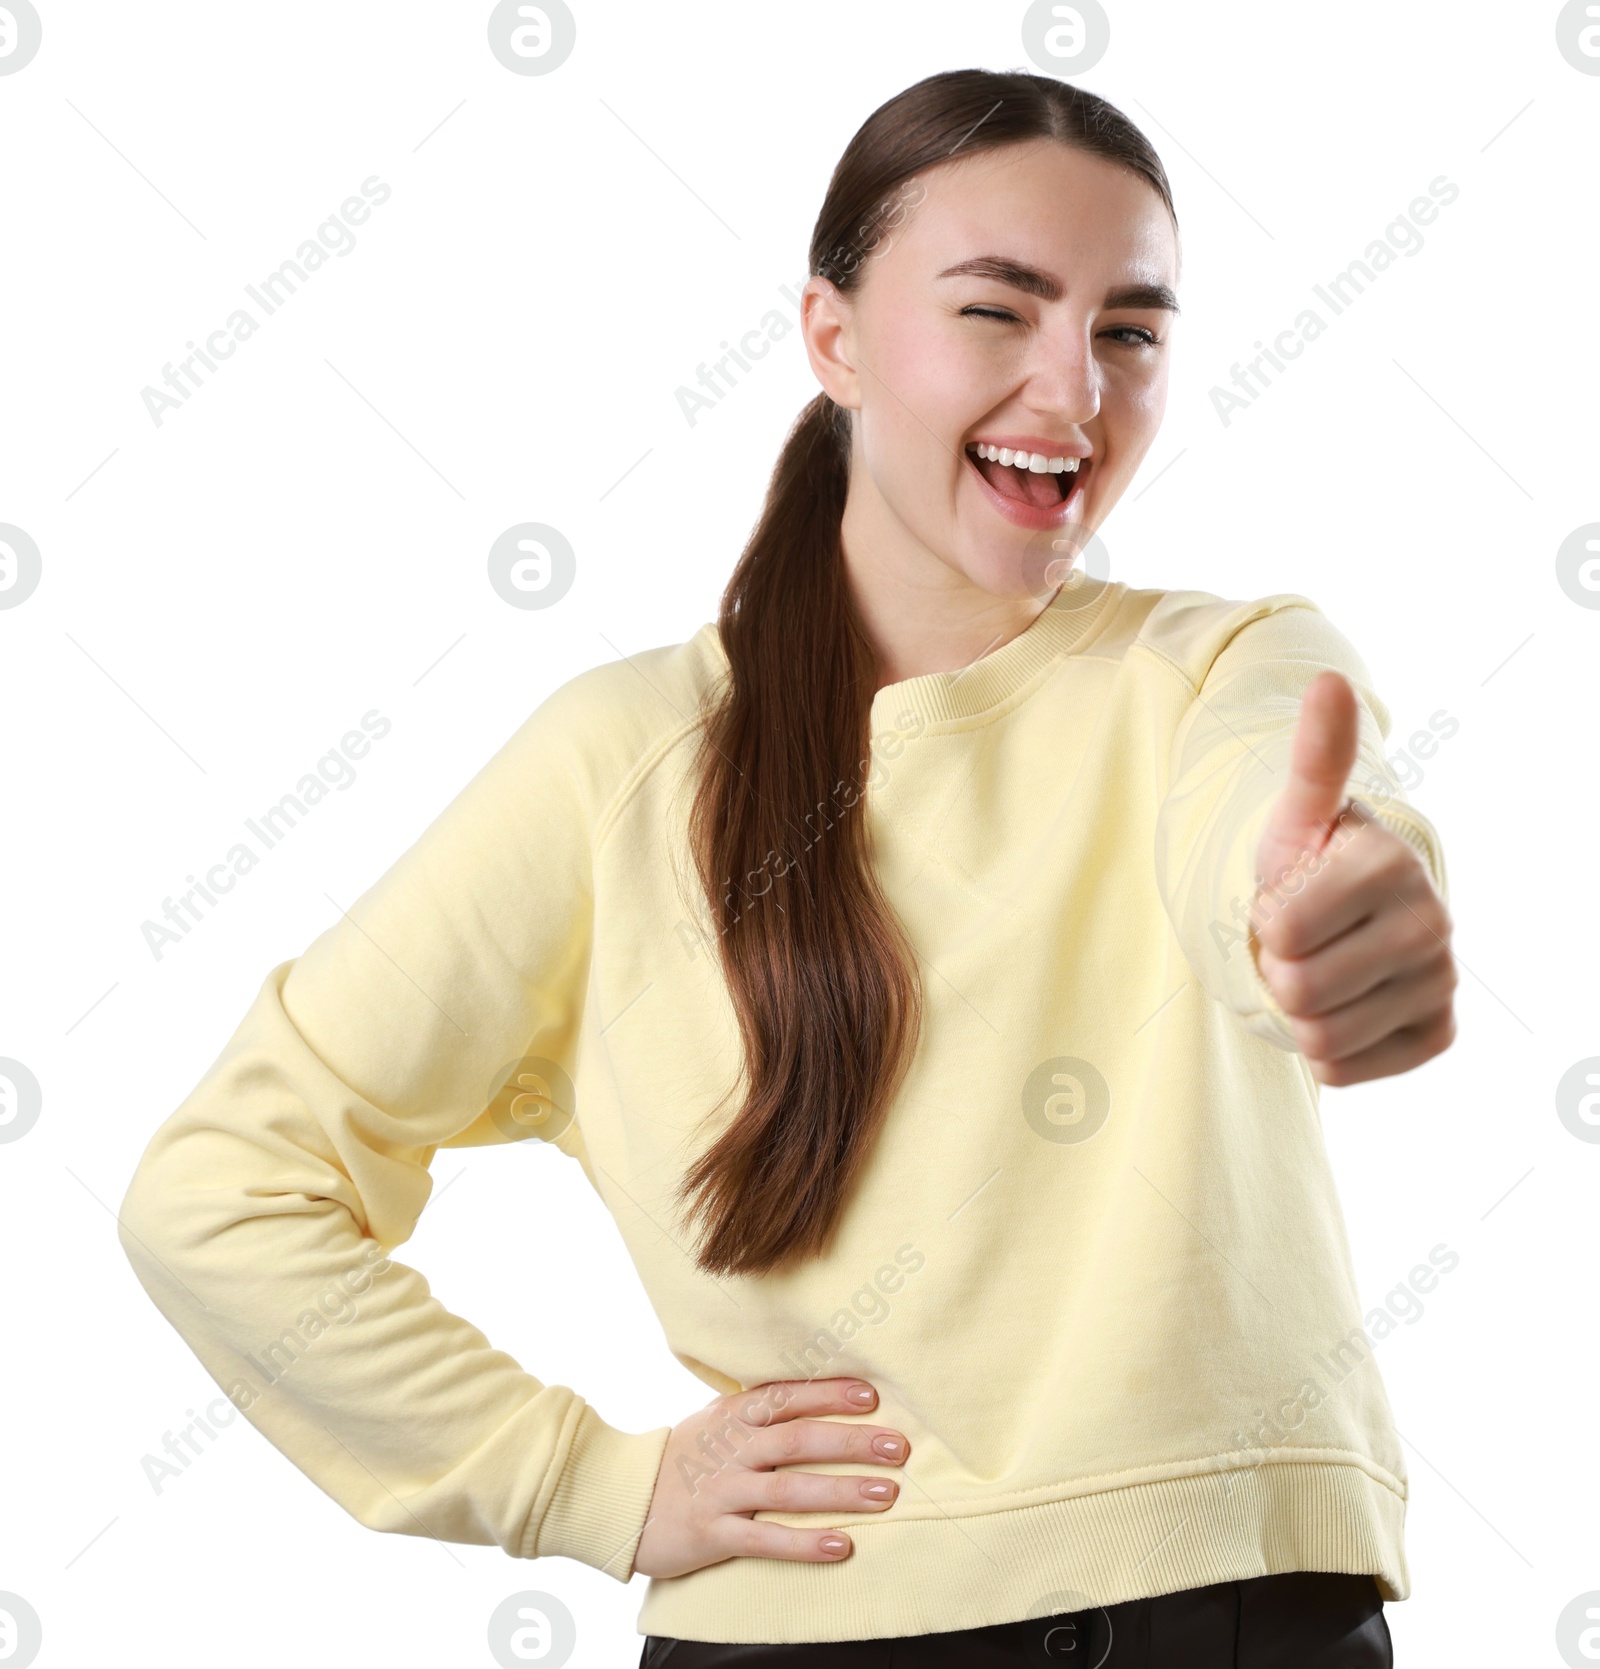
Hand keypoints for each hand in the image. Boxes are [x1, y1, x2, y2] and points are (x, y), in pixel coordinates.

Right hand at [632, 1378, 907, 1578]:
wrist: (623, 1498)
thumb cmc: (686, 1456)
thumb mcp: (718, 1419)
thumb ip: (761, 1408)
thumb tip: (819, 1392)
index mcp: (734, 1414)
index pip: (788, 1397)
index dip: (830, 1395)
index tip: (872, 1398)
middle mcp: (732, 1448)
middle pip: (798, 1440)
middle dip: (852, 1442)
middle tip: (898, 1446)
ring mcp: (723, 1491)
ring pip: (789, 1490)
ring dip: (842, 1491)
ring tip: (887, 1494)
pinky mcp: (714, 1533)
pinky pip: (766, 1539)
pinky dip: (806, 1544)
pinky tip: (842, 1546)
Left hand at [1251, 670, 1456, 1086]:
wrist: (1347, 917)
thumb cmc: (1309, 862)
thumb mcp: (1297, 814)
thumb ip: (1313, 757)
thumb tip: (1328, 682)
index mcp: (1390, 865)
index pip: (1279, 930)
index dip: (1263, 919)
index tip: (1287, 899)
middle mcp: (1433, 923)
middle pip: (1297, 990)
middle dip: (1279, 969)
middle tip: (1301, 941)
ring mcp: (1440, 982)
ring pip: (1318, 1037)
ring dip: (1299, 1011)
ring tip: (1320, 968)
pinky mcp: (1437, 1033)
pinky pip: (1343, 1071)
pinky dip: (1327, 1048)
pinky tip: (1344, 1004)